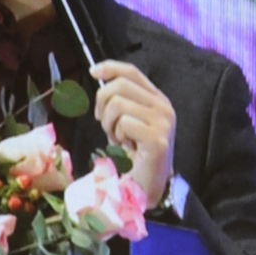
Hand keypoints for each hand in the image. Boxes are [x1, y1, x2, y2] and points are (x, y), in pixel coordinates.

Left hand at [91, 60, 175, 208]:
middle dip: (103, 104)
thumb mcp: (126, 122)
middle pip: (120, 86)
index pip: (132, 72)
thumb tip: (98, 76)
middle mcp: (163, 107)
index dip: (110, 67)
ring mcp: (163, 122)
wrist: (148, 187)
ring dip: (109, 124)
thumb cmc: (135, 156)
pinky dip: (118, 136)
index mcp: (157, 100)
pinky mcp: (157, 139)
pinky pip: (124, 124)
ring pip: (119, 104)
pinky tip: (126, 148)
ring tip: (118, 139)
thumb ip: (120, 101)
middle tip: (105, 125)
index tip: (92, 72)